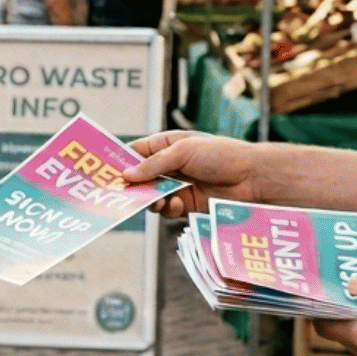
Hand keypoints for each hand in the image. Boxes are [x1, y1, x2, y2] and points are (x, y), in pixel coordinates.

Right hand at [122, 130, 261, 216]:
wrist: (252, 178)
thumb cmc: (221, 154)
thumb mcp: (183, 151)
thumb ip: (154, 164)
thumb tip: (127, 175)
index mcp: (166, 145)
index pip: (136, 152)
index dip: (120, 160)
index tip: (104, 171)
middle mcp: (169, 165)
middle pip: (140, 177)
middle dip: (132, 185)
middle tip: (121, 194)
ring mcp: (178, 185)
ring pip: (151, 196)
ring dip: (150, 200)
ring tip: (156, 202)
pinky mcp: (187, 204)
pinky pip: (167, 210)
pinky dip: (167, 209)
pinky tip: (175, 206)